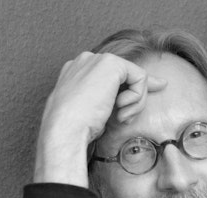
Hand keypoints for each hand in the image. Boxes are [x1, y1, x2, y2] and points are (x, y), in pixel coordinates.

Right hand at [33, 52, 166, 186]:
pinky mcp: (111, 63)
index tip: (135, 108)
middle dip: (134, 101)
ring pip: (136, 78)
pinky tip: (121, 108)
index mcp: (79, 72)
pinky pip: (141, 77)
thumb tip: (136, 97)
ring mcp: (98, 59)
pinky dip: (138, 98)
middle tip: (122, 119)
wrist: (66, 128)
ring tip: (120, 117)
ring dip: (135, 103)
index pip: (114, 77)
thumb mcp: (96, 112)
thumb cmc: (78, 128)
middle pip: (127, 77)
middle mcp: (88, 61)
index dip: (130, 91)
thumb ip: (111, 99)